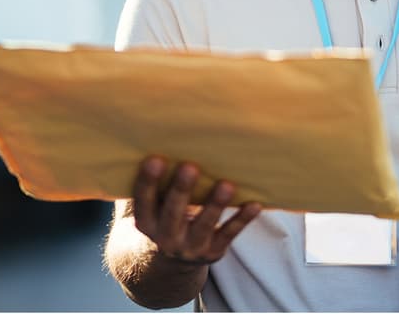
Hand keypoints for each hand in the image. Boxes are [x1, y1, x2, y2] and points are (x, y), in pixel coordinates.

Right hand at [132, 156, 261, 265]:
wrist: (172, 259)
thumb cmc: (164, 214)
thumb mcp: (154, 206)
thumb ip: (157, 184)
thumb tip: (166, 139)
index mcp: (146, 221)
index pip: (144, 201)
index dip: (148, 181)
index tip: (155, 159)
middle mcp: (165, 237)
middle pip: (173, 213)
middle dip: (181, 190)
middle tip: (189, 167)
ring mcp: (190, 247)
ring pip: (204, 225)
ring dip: (215, 205)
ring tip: (226, 185)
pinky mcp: (213, 251)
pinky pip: (229, 234)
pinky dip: (242, 219)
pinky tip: (254, 204)